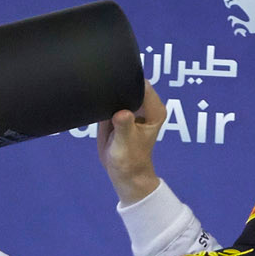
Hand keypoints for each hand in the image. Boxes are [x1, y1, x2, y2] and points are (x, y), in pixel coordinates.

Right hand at [96, 81, 164, 204]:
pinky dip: (105, 101)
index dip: (127, 83)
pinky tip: (100, 111)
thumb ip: (124, 126)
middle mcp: (146, 104)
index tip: (113, 89)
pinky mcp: (122, 110)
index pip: (142, 84)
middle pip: (130, 83)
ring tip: (104, 110)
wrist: (124, 172)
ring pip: (120, 89)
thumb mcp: (125, 144)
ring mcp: (133, 106)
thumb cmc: (129, 160)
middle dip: (117, 87)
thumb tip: (121, 113)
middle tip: (105, 100)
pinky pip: (112, 98)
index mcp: (154, 109)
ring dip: (110, 94)